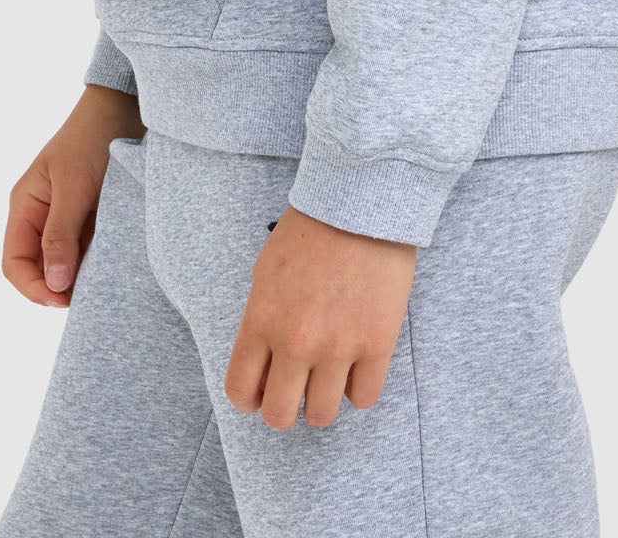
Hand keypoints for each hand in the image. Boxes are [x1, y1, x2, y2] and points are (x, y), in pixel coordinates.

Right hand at [2, 83, 142, 307]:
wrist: (123, 107)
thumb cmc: (92, 140)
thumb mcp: (74, 187)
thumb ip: (60, 235)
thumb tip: (53, 284)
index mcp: (24, 206)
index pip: (14, 263)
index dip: (33, 288)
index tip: (62, 299)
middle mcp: (40, 215)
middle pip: (36, 268)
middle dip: (55, 287)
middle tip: (86, 296)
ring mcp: (65, 216)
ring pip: (62, 263)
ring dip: (76, 276)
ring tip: (100, 282)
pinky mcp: (89, 216)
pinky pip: (84, 250)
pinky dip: (93, 261)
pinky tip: (110, 265)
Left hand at [224, 204, 416, 428]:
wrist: (360, 202)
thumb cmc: (310, 231)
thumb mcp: (265, 272)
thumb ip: (262, 321)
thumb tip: (267, 362)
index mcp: (261, 321)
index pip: (241, 391)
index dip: (250, 399)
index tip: (261, 393)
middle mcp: (296, 342)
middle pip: (279, 415)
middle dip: (284, 408)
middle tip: (296, 389)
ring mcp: (338, 346)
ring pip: (322, 415)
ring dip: (322, 401)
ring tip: (329, 377)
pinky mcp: (377, 344)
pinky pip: (364, 398)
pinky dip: (359, 389)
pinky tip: (358, 366)